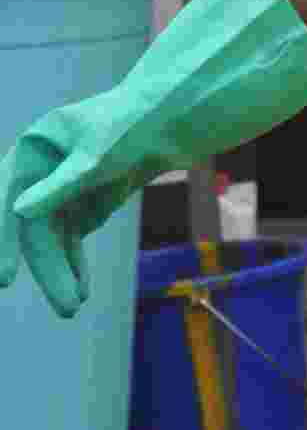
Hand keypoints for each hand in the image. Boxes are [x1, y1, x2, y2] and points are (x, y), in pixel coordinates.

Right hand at [0, 98, 139, 317]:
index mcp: (32, 150)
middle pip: (31, 228)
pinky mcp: (76, 209)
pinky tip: (81, 291)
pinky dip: (74, 266)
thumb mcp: (95, 155)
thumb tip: (18, 211)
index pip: (4, 196)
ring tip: (72, 307)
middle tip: (64, 306)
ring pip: (50, 242)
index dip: (1, 238)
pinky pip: (69, 243)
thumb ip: (60, 184)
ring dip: (59, 274)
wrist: (167, 122)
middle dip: (47, 268)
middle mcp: (37, 175)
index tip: (5, 278)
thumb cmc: (129, 126)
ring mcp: (57, 193)